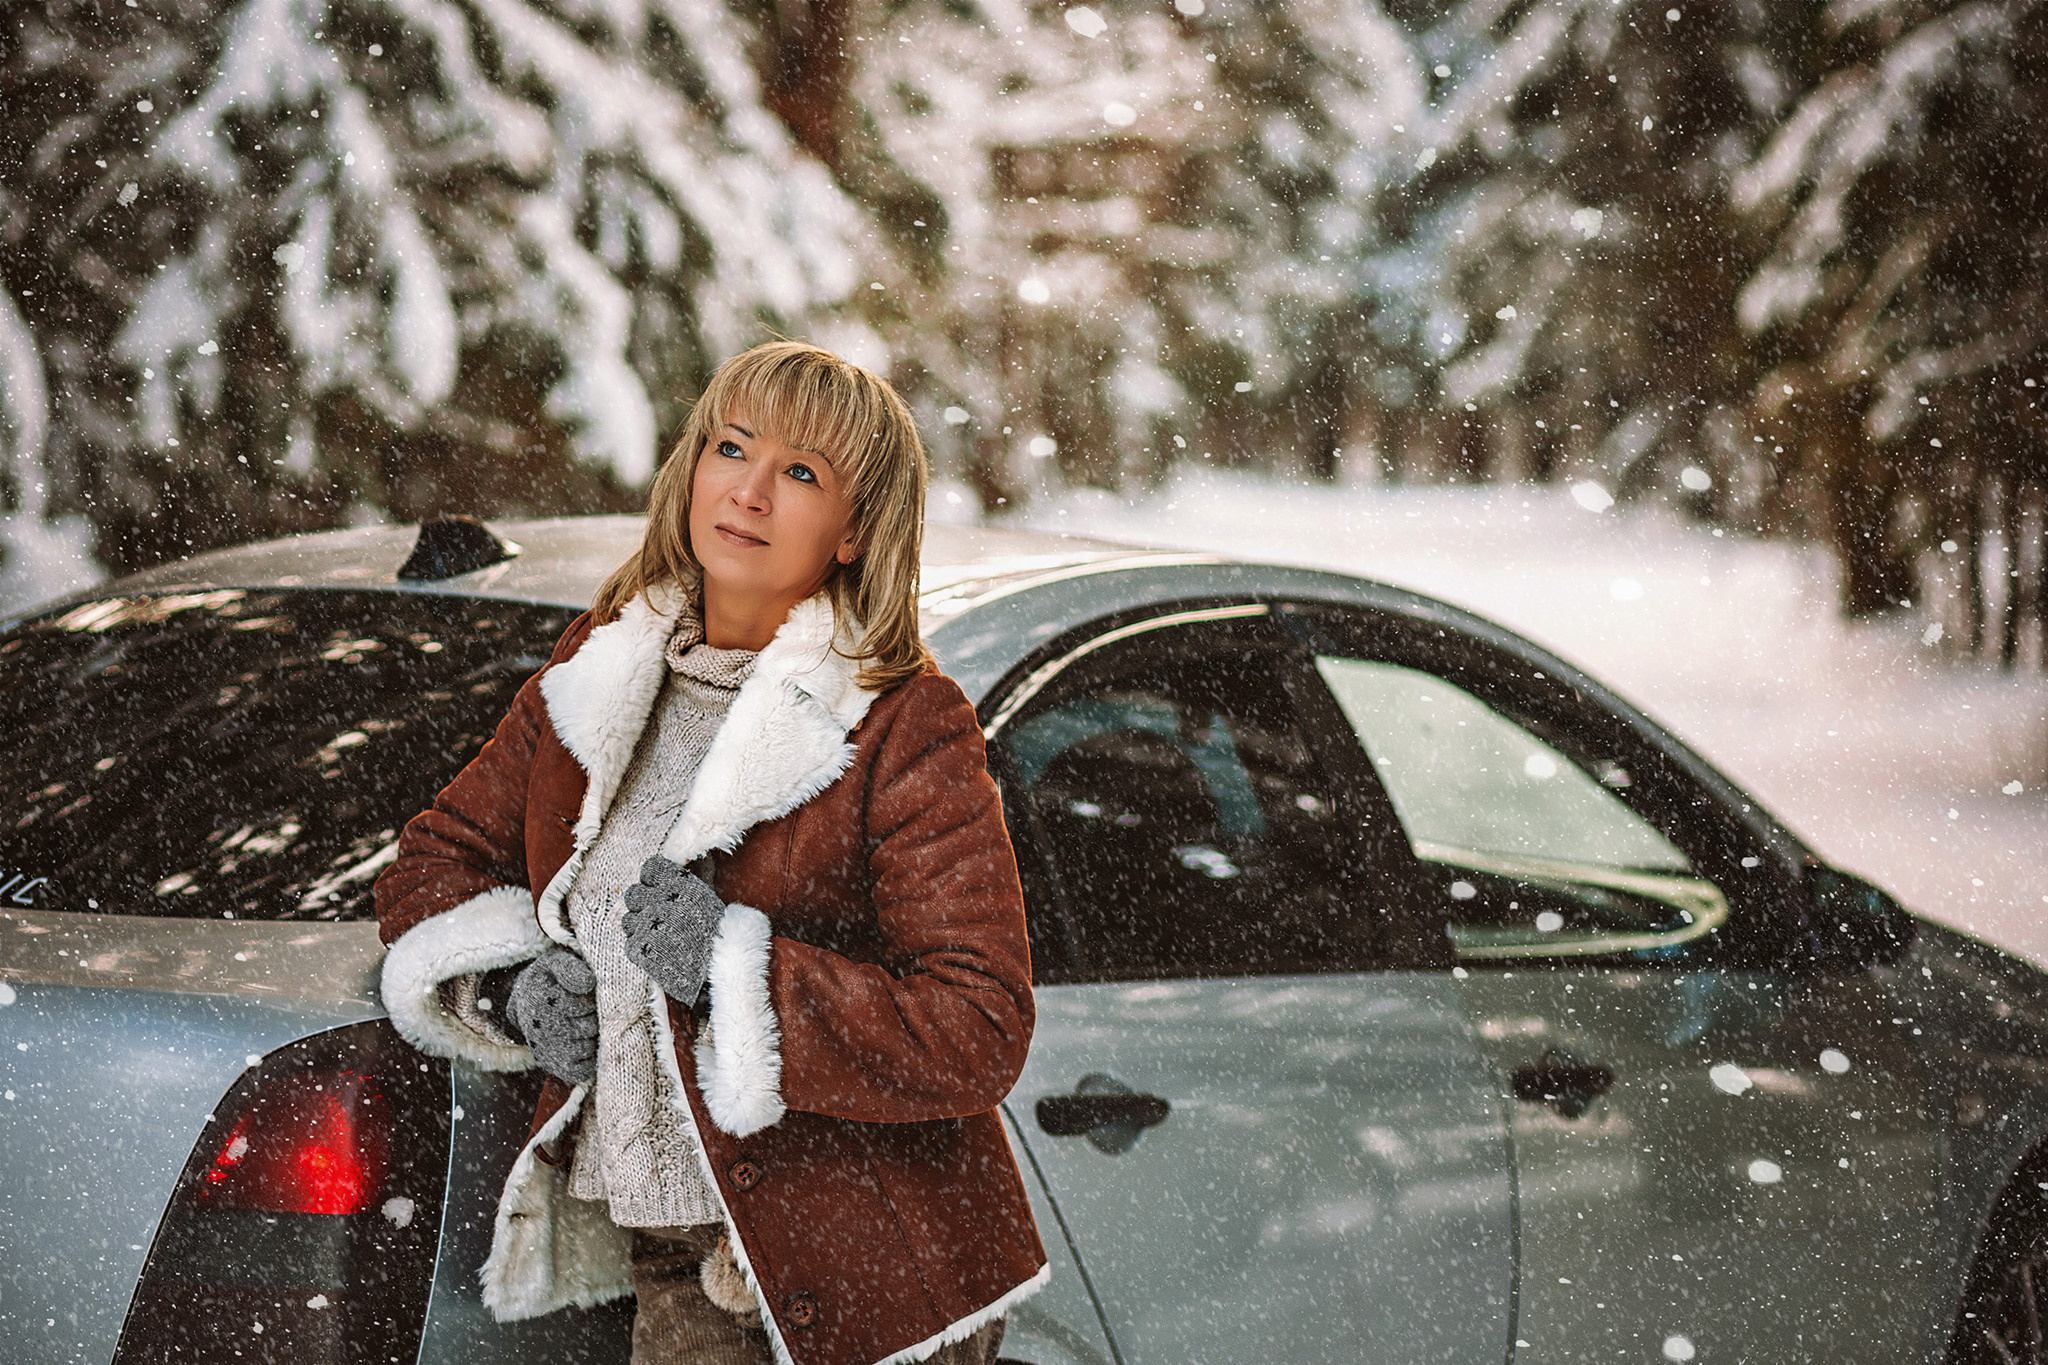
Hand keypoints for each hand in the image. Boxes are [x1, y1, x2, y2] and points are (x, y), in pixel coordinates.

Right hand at [506, 948, 597, 1084]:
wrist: (529, 997)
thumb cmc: (551, 977)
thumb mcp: (557, 961)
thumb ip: (571, 968)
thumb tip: (587, 983)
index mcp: (537, 999)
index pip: (581, 1005)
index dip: (590, 998)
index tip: (586, 991)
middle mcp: (537, 1028)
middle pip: (587, 1027)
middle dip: (594, 1016)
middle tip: (588, 1008)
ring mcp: (544, 1050)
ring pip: (586, 1049)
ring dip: (593, 1036)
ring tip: (585, 1023)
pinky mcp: (552, 1066)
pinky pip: (581, 1071)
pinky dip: (589, 1058)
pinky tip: (585, 1042)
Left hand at [620, 856, 722, 1006]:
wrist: (722, 972)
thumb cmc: (718, 936)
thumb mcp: (706, 900)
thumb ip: (684, 885)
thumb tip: (674, 872)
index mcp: (682, 885)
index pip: (649, 869)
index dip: (652, 881)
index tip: (660, 892)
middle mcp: (663, 901)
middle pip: (634, 894)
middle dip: (643, 905)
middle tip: (659, 919)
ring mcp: (650, 926)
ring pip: (628, 920)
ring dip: (640, 928)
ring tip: (660, 938)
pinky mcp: (642, 950)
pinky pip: (630, 943)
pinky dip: (642, 949)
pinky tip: (659, 953)